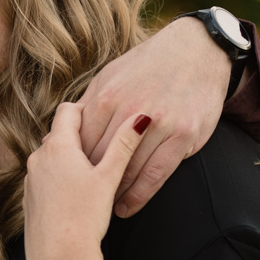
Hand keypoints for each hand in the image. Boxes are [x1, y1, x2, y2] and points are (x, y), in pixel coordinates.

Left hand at [24, 104, 148, 259]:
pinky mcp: (29, 196)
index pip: (69, 109)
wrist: (59, 259)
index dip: (88, 111)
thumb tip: (141, 117)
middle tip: (105, 147)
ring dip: (70, 157)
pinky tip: (77, 194)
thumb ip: (123, 145)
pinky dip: (60, 176)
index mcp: (57, 146)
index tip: (106, 120)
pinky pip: (45, 175)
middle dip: (82, 136)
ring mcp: (30, 177)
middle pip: (60, 132)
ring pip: (52, 155)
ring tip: (93, 173)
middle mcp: (38, 157)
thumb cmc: (85, 218)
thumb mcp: (109, 178)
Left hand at [76, 19, 230, 216]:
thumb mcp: (111, 76)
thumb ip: (88, 104)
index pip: (80, 141)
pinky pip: (155, 175)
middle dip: (88, 182)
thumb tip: (62, 129)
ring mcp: (159, 123)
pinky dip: (138, 196)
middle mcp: (130, 110)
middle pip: (99, 159)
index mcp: (107, 96)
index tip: (66, 182)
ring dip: (112, 193)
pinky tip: (126, 207)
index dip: (71, 165)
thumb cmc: (149, 64)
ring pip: (126, 170)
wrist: (197, 51)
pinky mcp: (183, 136)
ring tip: (102, 208)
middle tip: (79, 202)